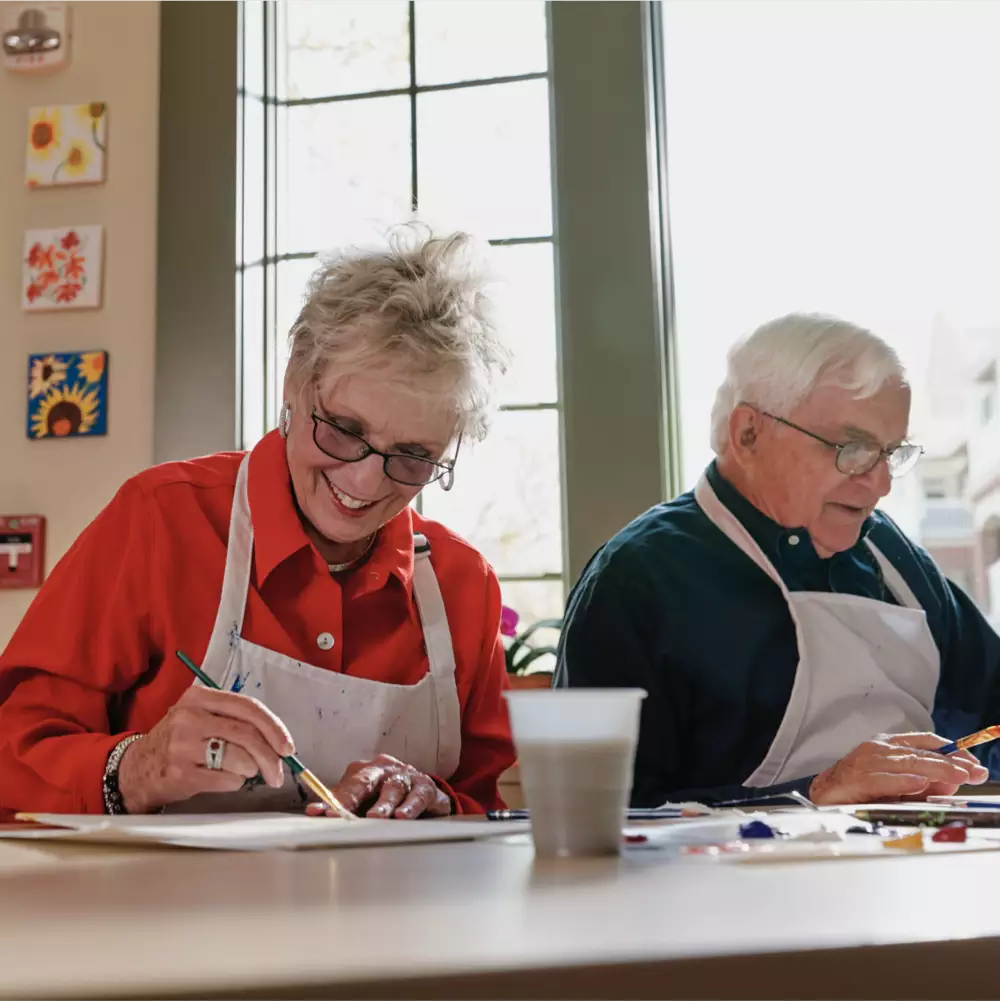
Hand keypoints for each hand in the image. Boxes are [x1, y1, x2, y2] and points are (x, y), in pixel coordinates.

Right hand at [117, 685, 294, 812]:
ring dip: (251, 770)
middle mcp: (189, 717)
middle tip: (278, 772)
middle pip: (247, 734)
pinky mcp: (180, 774)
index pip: (247, 707)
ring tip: (244, 773)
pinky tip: (224, 780)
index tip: (287, 746)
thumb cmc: (178, 743)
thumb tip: (277, 741)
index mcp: (198, 698)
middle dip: (270, 756)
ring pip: (240, 758)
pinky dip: (234, 783)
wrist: (136, 770)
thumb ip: (235, 722)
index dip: (273, 727)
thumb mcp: (200, 718)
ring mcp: (182, 746)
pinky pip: (226, 780)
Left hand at [305, 753, 451, 819]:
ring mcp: (406, 777)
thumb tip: (314, 812)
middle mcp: (384, 770)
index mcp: (365, 772)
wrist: (425, 793)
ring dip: (384, 804)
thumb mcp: (365, 800)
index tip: (317, 813)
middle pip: (365, 782)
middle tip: (338, 815)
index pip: (346, 787)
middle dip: (351, 799)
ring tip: (375, 818)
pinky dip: (411, 806)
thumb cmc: (388, 797)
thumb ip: (344, 806)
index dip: (332, 801)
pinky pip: (418, 795)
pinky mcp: (427, 788)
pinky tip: (403, 816)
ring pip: (393, 789)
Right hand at [808, 731, 989, 804]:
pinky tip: (920, 783)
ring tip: (957, 776)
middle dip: (951, 763)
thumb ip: (926, 784)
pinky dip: (902, 781)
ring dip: (935, 769)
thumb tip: (953, 783)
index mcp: (889, 745)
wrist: (824, 795)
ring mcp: (866, 762)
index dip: (953, 751)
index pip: (927, 742)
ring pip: (906, 763)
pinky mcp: (856, 779)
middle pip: (921, 753)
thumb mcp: (898, 785)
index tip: (974, 764)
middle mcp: (879, 749)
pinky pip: (883, 779)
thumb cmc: (859, 788)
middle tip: (974, 772)